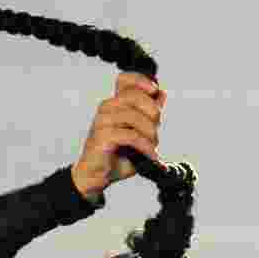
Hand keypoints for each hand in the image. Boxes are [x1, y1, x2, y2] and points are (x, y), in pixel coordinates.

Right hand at [72, 71, 166, 195]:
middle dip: (152, 112)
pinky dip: (145, 145)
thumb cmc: (117, 156)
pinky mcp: (102, 137)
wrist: (96, 178)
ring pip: (133, 116)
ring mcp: (102, 121)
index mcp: (114, 104)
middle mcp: (106, 108)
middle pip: (134, 96)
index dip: (141, 80)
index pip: (125, 79)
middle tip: (157, 130)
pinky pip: (130, 135)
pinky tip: (150, 154)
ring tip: (154, 146)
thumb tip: (162, 94)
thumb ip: (149, 116)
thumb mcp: (139, 134)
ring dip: (150, 132)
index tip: (155, 91)